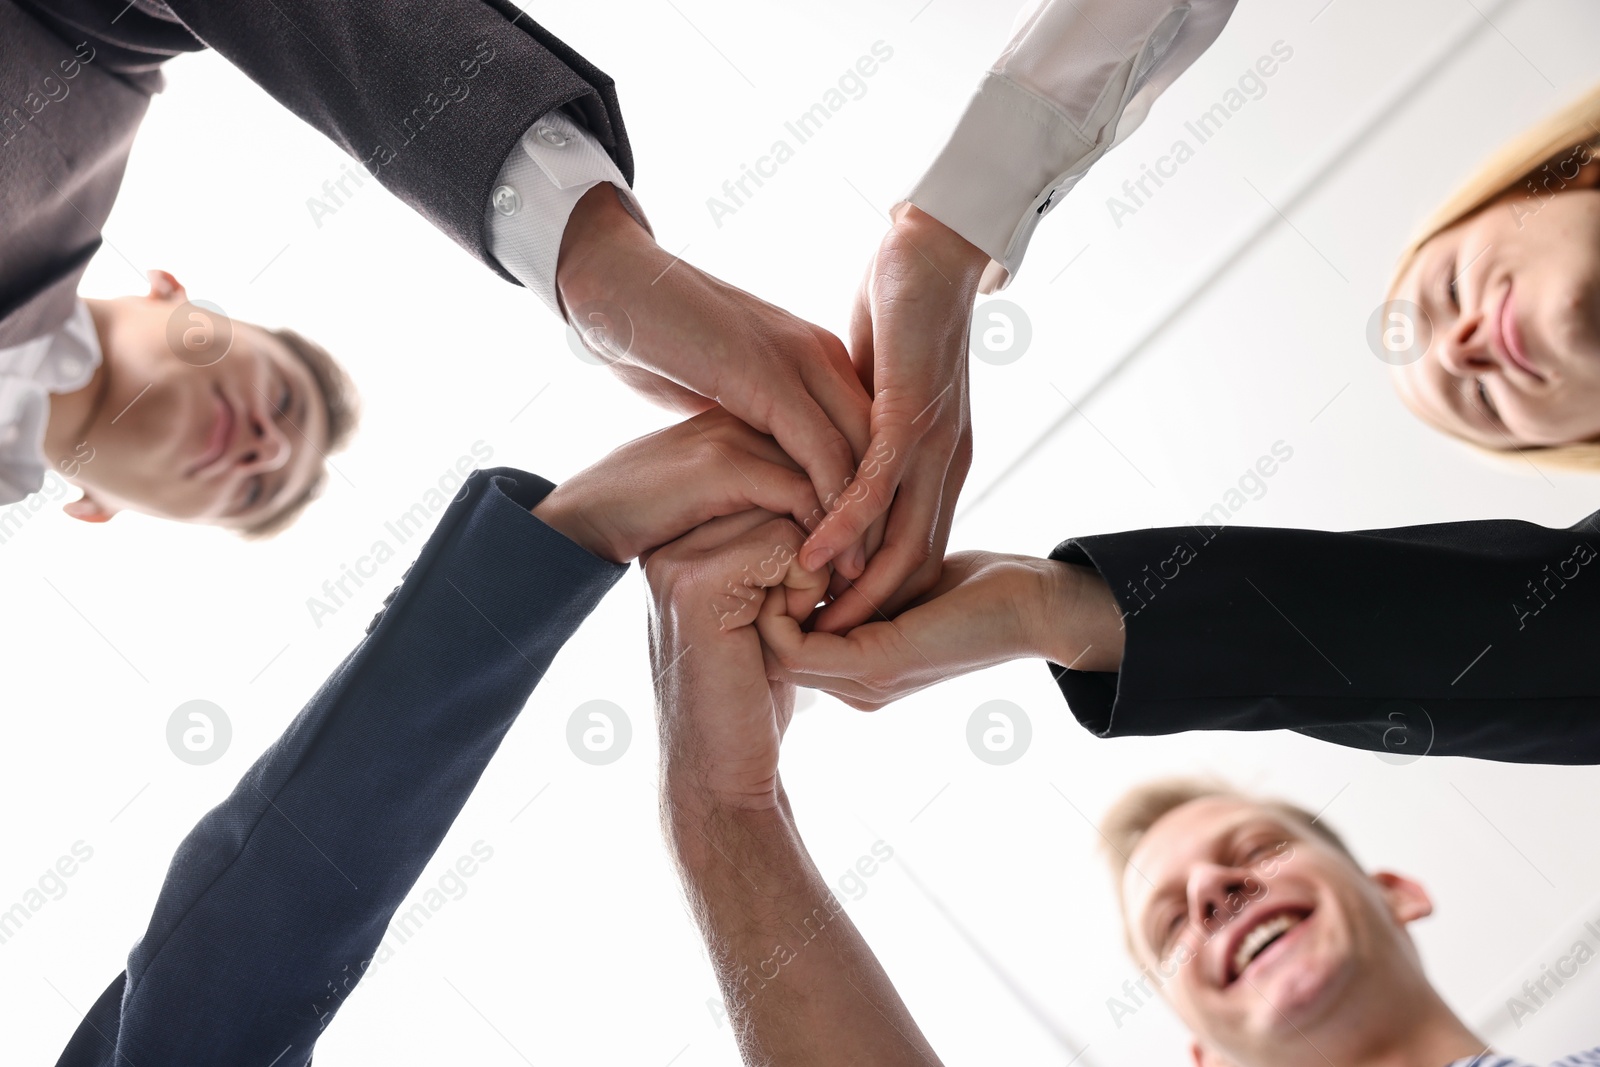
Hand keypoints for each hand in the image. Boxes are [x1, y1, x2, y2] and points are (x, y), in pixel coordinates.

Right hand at [558, 185, 873, 567]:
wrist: (609, 283)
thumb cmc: (653, 336)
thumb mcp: (719, 385)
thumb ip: (753, 413)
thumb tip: (767, 458)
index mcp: (813, 355)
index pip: (870, 433)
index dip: (874, 499)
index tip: (871, 559)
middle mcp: (818, 355)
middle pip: (880, 447)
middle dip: (886, 520)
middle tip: (881, 585)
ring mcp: (796, 364)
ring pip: (862, 453)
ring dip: (866, 524)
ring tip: (863, 585)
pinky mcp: (764, 379)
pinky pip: (821, 453)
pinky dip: (832, 507)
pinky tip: (829, 555)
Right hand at [646, 509, 829, 811]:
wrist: (719, 772)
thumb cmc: (752, 696)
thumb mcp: (761, 606)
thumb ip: (771, 548)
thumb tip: (822, 483)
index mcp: (678, 540)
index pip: (768, 484)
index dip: (809, 532)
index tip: (808, 593)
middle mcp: (669, 541)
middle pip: (778, 492)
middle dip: (816, 546)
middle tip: (808, 609)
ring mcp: (676, 560)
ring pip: (787, 514)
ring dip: (814, 571)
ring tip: (791, 623)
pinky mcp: (697, 585)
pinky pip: (786, 545)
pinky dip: (807, 589)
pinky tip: (786, 633)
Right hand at [758, 551, 1123, 709]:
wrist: (1037, 606)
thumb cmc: (976, 587)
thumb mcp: (898, 583)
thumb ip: (858, 579)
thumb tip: (820, 549)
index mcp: (860, 674)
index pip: (782, 646)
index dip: (769, 595)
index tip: (771, 545)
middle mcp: (857, 689)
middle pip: (768, 654)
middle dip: (754, 598)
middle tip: (756, 543)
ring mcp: (866, 683)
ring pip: (773, 652)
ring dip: (763, 597)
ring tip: (767, 544)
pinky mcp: (878, 663)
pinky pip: (795, 647)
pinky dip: (783, 602)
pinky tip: (792, 552)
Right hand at [800, 202, 989, 632]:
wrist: (936, 243)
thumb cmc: (902, 311)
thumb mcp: (876, 395)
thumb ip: (861, 437)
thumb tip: (832, 466)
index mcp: (938, 460)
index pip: (911, 547)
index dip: (876, 594)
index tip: (833, 627)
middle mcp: (943, 462)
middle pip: (912, 563)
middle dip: (868, 614)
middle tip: (819, 654)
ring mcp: (929, 441)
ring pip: (897, 538)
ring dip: (855, 587)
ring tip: (812, 626)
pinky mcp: (907, 413)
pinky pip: (874, 486)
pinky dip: (844, 526)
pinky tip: (812, 558)